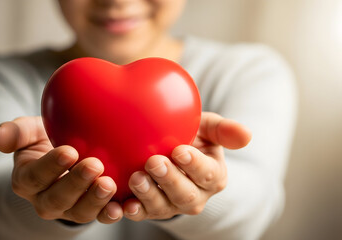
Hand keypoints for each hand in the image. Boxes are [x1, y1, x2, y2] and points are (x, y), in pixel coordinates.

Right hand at [0, 116, 122, 223]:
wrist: (65, 156)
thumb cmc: (46, 139)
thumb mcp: (29, 132)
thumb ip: (15, 132)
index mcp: (26, 181)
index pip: (35, 177)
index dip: (51, 166)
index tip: (69, 151)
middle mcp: (45, 200)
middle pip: (58, 199)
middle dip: (76, 184)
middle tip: (94, 165)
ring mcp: (69, 210)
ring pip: (80, 213)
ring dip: (95, 201)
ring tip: (109, 184)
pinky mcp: (91, 211)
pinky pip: (101, 217)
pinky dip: (112, 213)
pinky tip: (123, 205)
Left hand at [123, 112, 251, 220]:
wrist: (168, 151)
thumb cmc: (191, 137)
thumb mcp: (207, 129)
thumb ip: (223, 130)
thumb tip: (247, 135)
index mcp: (213, 176)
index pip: (208, 173)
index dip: (194, 164)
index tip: (180, 151)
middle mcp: (195, 196)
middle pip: (185, 194)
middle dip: (169, 180)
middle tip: (154, 162)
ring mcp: (172, 205)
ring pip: (163, 207)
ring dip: (149, 195)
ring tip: (136, 179)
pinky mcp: (151, 210)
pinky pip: (142, 214)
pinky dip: (132, 211)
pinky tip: (123, 205)